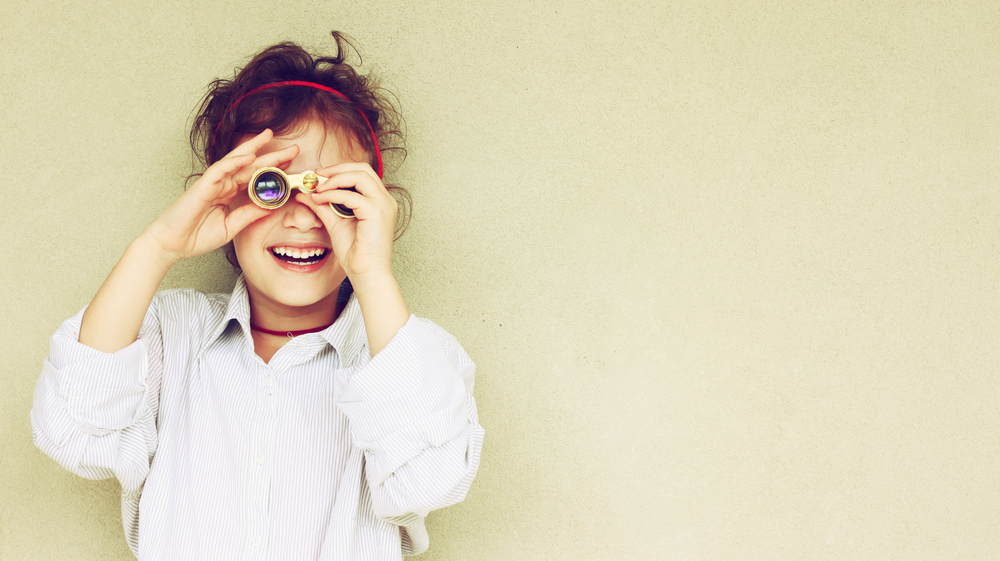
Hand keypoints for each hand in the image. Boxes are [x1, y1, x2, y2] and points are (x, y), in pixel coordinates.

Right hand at [143, 130, 298, 262]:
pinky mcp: (202, 186)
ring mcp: (213, 183)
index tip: (293, 166)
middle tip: (293, 147)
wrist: (172, 245)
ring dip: (254, 148)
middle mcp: (223, 184)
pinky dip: (234, 162)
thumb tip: (271, 206)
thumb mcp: (231, 227)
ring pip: (236, 161)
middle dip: (272, 156)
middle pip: (251, 166)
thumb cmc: (196, 236)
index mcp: (230, 193)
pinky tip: (248, 155)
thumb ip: (249, 215)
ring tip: (270, 136)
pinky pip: (219, 170)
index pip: (256, 178)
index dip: (274, 171)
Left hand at [295, 162, 397, 282]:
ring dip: (335, 179)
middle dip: (337, 169)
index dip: (340, 170)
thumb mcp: (335, 223)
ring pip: (360, 176)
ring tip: (317, 188)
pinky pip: (351, 195)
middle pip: (363, 168)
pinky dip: (333, 195)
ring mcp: (383, 205)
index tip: (319, 175)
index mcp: (379, 200)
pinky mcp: (376, 213)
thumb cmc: (356, 253)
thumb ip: (323, 206)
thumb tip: (305, 193)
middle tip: (316, 175)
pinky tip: (320, 200)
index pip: (362, 173)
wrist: (366, 273)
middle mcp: (385, 199)